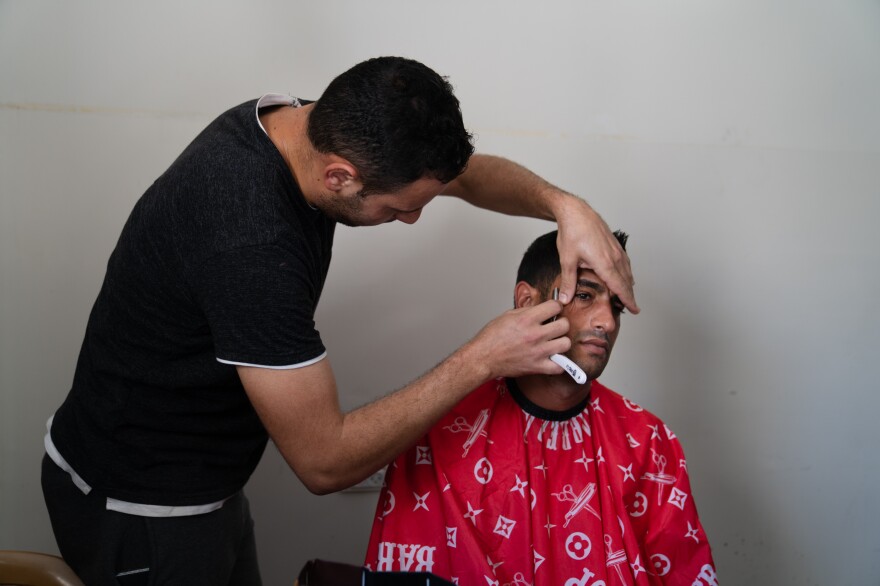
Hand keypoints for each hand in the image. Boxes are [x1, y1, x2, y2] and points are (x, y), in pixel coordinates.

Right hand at [465, 299, 571, 379]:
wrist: (483, 357)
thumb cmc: (492, 337)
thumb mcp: (508, 315)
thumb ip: (528, 311)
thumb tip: (542, 309)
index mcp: (527, 319)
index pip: (555, 306)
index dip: (556, 306)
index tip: (554, 309)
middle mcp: (535, 334)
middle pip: (564, 325)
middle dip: (561, 323)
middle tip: (555, 326)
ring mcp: (538, 352)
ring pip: (565, 343)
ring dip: (561, 341)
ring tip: (554, 342)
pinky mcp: (537, 367)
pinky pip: (560, 366)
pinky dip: (559, 363)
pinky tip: (553, 358)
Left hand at [555, 195, 638, 312]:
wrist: (576, 212)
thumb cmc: (572, 232)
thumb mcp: (567, 260)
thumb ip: (568, 281)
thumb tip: (565, 298)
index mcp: (605, 263)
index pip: (620, 286)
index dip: (628, 300)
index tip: (635, 309)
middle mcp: (614, 257)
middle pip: (626, 281)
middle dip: (630, 296)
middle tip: (633, 308)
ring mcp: (616, 250)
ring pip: (627, 271)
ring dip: (628, 285)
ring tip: (628, 296)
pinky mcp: (614, 244)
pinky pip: (625, 262)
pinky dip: (626, 273)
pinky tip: (624, 276)